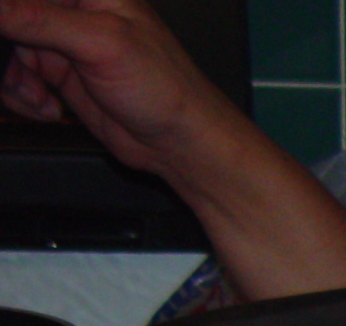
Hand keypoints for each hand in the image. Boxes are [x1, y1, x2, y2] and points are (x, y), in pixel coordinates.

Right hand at [0, 0, 246, 175]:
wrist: (181, 144)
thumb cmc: (165, 89)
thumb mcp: (101, 43)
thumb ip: (40, 19)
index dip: (9, 12)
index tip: (9, 35)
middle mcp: (72, 9)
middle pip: (11, 16)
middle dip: (6, 49)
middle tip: (20, 71)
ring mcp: (62, 41)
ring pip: (8, 48)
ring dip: (12, 77)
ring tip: (37, 96)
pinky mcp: (59, 73)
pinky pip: (18, 76)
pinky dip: (22, 94)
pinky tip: (49, 108)